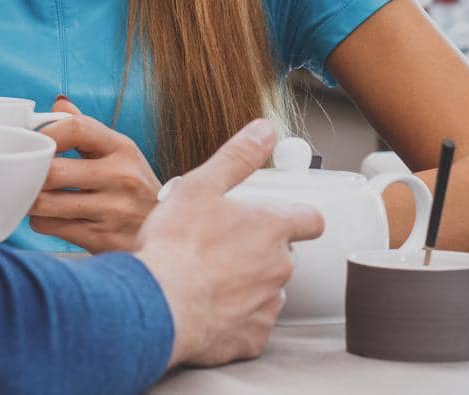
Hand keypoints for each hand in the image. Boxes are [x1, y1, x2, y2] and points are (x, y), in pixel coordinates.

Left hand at [28, 96, 160, 251]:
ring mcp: (112, 211)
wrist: (170, 231)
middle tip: (20, 172)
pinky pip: (51, 226)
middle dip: (29, 173)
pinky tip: (48, 216)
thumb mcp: (119, 152)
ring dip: (30, 199)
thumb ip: (87, 127)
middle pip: (53, 172)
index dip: (46, 133)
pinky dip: (40, 221)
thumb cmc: (133, 186)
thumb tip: (58, 103)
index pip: (77, 128)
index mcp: (122, 148)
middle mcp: (121, 177)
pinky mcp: (102, 239)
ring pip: (45, 203)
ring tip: (32, 194)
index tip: (33, 141)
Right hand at [133, 120, 324, 369]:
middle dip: (256, 251)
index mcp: (271, 229)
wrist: (158, 306)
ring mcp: (267, 306)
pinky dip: (233, 318)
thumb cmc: (176, 245)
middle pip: (281, 256)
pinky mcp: (251, 339)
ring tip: (207, 278)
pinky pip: (250, 326)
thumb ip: (237, 157)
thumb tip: (265, 130)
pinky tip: (206, 308)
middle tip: (218, 246)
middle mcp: (279, 268)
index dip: (298, 216)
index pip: (310, 219)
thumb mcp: (201, 185)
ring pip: (266, 291)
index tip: (281, 216)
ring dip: (246, 285)